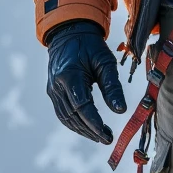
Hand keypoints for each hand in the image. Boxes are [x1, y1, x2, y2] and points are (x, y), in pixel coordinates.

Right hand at [46, 20, 126, 143]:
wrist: (68, 33)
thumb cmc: (90, 47)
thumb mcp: (105, 61)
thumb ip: (112, 86)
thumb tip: (121, 110)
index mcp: (69, 75)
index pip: (81, 106)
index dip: (94, 123)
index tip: (106, 135)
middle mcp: (57, 85)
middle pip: (73, 115)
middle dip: (90, 130)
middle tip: (108, 139)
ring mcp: (52, 90)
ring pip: (66, 118)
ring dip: (83, 130)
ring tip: (100, 136)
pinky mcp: (52, 92)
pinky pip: (62, 113)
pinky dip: (75, 124)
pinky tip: (88, 128)